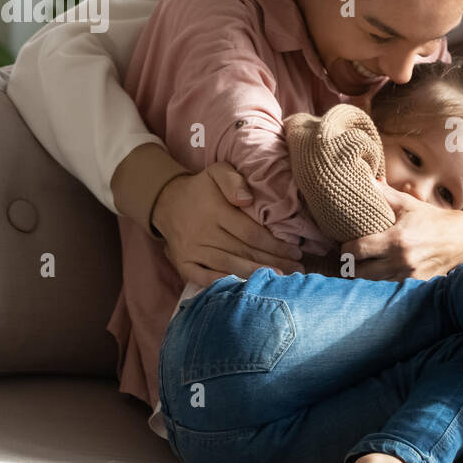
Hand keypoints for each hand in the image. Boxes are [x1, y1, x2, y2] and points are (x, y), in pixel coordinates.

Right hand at [152, 162, 304, 287]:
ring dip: (256, 276)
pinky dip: (226, 285)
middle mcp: (203, 232)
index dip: (275, 245)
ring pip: (229, 266)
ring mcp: (192, 250)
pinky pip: (205, 279)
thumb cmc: (202, 188)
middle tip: (296, 270)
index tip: (295, 251)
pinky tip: (246, 290)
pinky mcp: (183, 263)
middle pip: (244, 252)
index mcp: (215, 211)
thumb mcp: (217, 172)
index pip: (251, 233)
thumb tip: (246, 199)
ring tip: (280, 281)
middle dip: (273, 262)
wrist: (166, 202)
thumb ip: (233, 181)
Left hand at [342, 187, 462, 280]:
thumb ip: (384, 194)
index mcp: (395, 239)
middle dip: (352, 265)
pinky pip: (389, 286)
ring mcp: (408, 275)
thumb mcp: (408, 204)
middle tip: (350, 257)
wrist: (461, 239)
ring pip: (373, 282)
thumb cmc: (432, 219)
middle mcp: (400, 260)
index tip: (345, 244)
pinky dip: (382, 279)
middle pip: (360, 271)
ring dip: (366, 273)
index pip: (356, 250)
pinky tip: (382, 269)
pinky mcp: (415, 284)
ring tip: (364, 263)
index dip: (345, 249)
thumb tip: (366, 179)